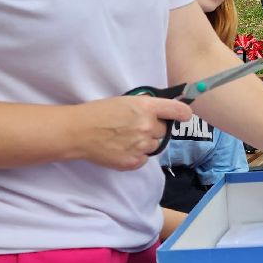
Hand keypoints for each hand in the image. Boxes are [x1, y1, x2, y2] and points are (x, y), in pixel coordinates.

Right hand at [69, 95, 192, 170]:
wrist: (78, 132)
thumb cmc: (98, 113)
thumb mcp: (125, 101)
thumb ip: (146, 107)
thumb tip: (161, 112)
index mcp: (146, 107)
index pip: (178, 110)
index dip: (183, 113)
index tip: (184, 116)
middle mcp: (147, 126)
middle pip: (163, 131)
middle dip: (153, 129)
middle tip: (135, 127)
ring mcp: (141, 145)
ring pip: (154, 146)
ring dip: (145, 143)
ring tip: (125, 138)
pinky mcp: (134, 161)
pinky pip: (144, 159)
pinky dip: (136, 155)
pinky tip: (121, 148)